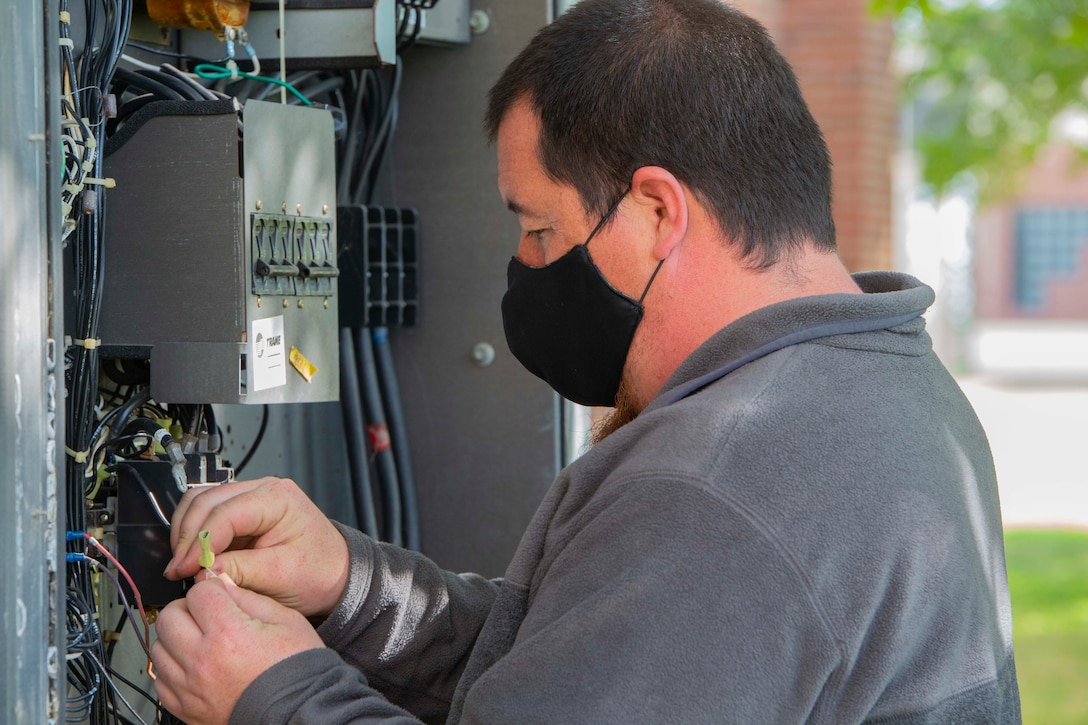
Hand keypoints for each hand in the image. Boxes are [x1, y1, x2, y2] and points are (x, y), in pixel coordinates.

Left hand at [151, 573, 325, 724]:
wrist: (298, 711)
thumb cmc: (297, 669)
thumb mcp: (285, 620)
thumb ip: (249, 598)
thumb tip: (223, 583)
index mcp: (229, 633)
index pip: (198, 593)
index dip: (211, 588)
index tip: (220, 594)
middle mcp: (203, 660)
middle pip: (168, 617)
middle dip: (186, 608)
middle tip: (204, 613)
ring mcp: (190, 688)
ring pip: (158, 648)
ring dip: (176, 638)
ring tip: (199, 641)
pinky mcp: (186, 708)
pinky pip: (160, 681)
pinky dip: (173, 669)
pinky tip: (194, 666)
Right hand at [165, 477, 349, 616]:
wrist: (335, 575)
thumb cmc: (319, 571)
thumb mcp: (281, 576)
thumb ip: (240, 571)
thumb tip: (202, 571)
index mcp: (278, 498)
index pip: (226, 513)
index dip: (200, 542)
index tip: (184, 569)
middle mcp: (262, 491)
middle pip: (206, 501)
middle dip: (188, 537)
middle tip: (178, 570)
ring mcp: (250, 499)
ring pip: (200, 503)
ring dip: (187, 533)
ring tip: (184, 565)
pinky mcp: (241, 514)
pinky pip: (207, 516)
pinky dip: (194, 535)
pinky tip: (193, 558)